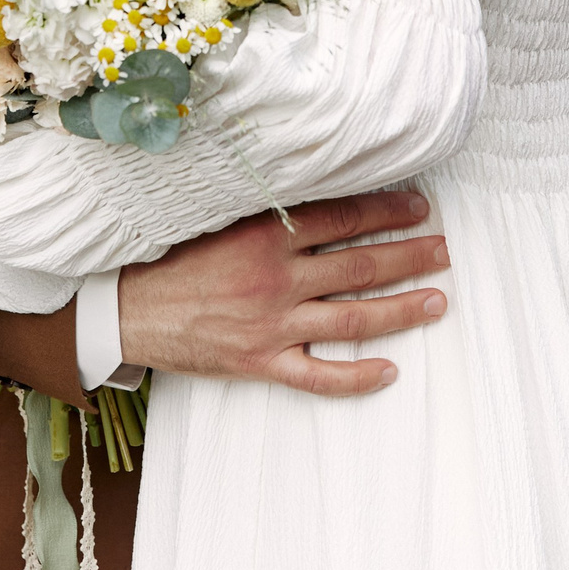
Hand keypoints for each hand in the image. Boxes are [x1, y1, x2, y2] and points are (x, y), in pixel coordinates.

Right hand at [116, 190, 448, 396]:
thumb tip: (319, 192)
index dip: (388, 211)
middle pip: (360, 267)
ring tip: (437, 302)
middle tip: (443, 251)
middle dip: (409, 257)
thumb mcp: (218, 217)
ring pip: (352, 319)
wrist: (125, 307)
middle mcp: (277, 279)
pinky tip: (389, 372)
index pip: (344, 217)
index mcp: (267, 235)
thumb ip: (268, 211)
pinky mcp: (260, 361)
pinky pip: (318, 377)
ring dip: (401, 311)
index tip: (419, 207)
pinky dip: (356, 377)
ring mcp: (272, 325)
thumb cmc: (170, 257)